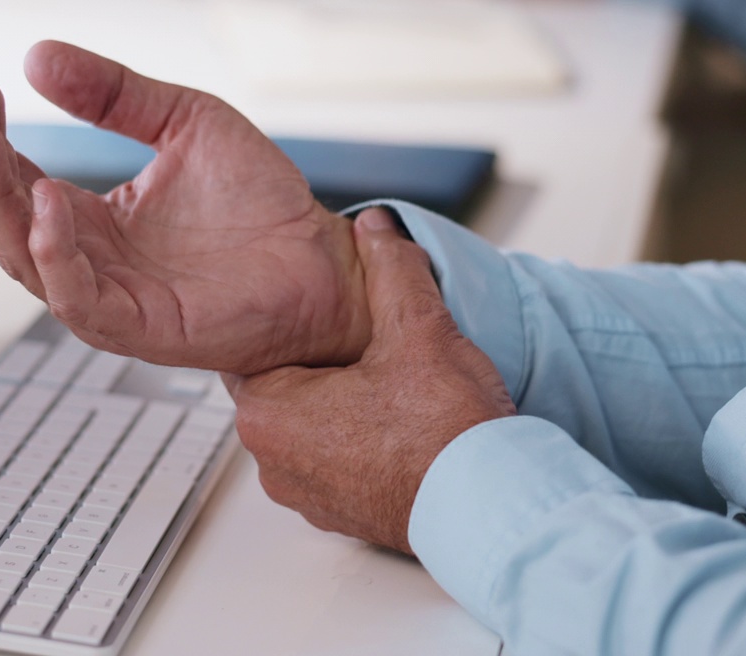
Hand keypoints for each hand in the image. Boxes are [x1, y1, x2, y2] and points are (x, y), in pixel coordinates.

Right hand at [0, 41, 370, 374]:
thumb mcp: (183, 122)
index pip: (10, 174)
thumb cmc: (260, 203)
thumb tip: (37, 55)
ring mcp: (106, 295)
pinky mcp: (136, 325)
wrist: (320, 258)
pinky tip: (51, 198)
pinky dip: (55, 251)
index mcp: (90, 217)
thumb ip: (115, 93)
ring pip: (20, 254)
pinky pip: (75, 296)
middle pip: (0, 212)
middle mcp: (87, 258)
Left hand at [226, 208, 516, 553]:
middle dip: (324, 360)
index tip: (324, 307)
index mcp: (267, 414)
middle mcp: (273, 463)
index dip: (294, 320)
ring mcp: (306, 496)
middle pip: (285, 385)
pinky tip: (401, 420)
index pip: (254, 347)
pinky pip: (336, 461)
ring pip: (311, 425)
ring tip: (391, 379)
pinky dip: (361, 439)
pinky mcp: (340, 517)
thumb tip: (374, 228)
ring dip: (343, 401)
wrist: (491, 508)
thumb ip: (390, 268)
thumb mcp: (418, 327)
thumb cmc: (445, 432)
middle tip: (369, 340)